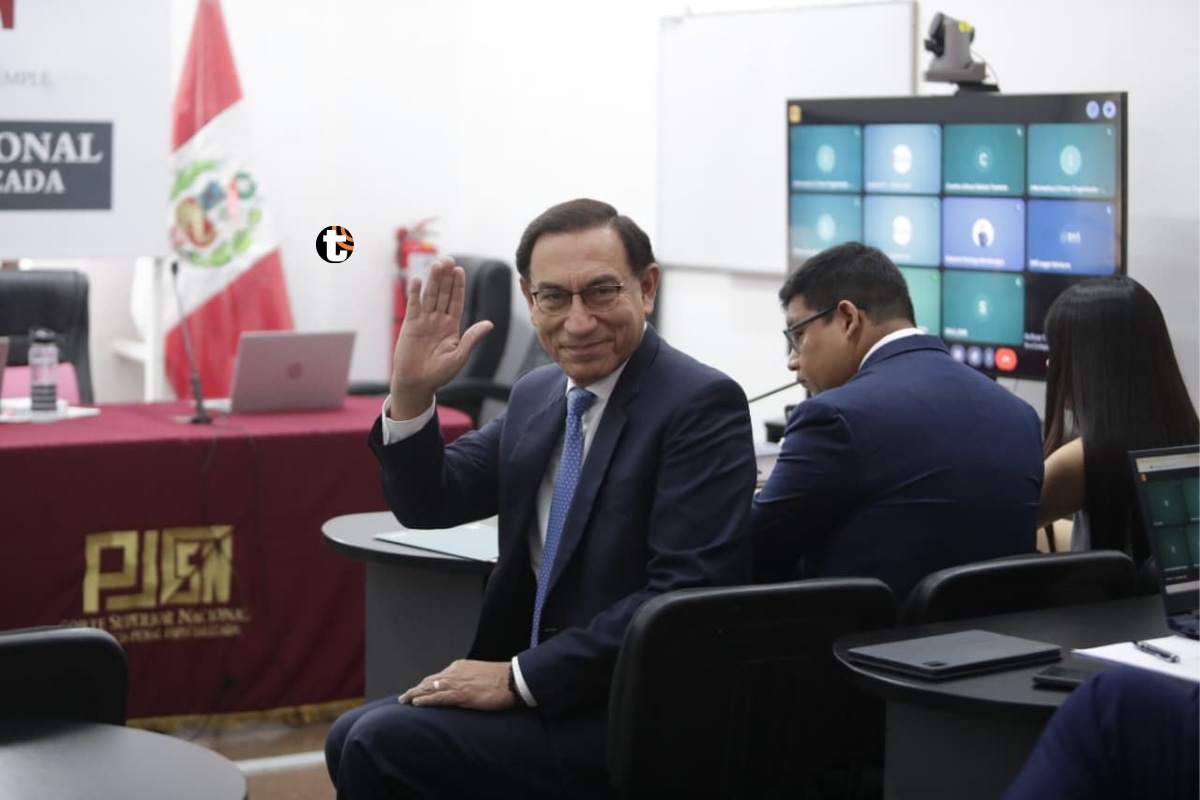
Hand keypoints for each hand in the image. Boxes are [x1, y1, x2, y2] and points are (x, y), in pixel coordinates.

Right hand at [389, 258, 493, 418]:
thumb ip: (472, 338)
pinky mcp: (410, 325)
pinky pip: (413, 306)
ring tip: (437, 264)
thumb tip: (489, 324)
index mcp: (452, 326)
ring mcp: (424, 321)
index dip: (458, 286)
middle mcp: (438, 320)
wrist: (417, 383)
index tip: (460, 270)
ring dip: (433, 280)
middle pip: (443, 294)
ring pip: (430, 296)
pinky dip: (415, 293)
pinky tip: (417, 279)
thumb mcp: (459, 356)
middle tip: (449, 259)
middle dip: (446, 277)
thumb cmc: (439, 374)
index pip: (456, 301)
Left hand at [398, 659, 515, 710]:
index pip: (437, 676)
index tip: (417, 690)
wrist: (512, 679)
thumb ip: (467, 679)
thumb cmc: (500, 679)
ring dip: (414, 694)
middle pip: (429, 681)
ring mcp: (456, 683)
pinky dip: (425, 700)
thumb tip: (462, 688)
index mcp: (459, 667)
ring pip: (429, 688)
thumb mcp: (480, 676)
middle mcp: (454, 672)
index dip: (425, 684)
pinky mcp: (460, 694)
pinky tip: (416, 703)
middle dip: (415, 689)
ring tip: (404, 701)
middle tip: (404, 697)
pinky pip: (438, 697)